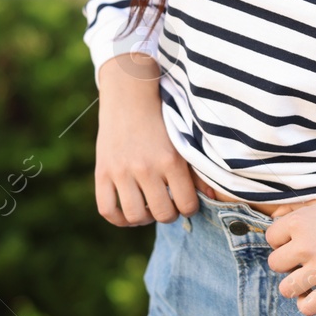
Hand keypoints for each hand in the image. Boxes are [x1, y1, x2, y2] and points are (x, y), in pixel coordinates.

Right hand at [93, 53, 199, 226]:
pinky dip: (118, 218)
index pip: (187, 205)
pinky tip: (127, 211)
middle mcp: (146, 167)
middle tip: (166, 204)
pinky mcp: (102, 172)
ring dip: (144, 218)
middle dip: (168, 214)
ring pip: (135, 217)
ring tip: (147, 207)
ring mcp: (121, 171)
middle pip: (163, 214)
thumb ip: (197, 171)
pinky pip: (107, 210)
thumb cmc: (161, 121)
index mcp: (171, 159)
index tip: (184, 201)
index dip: (188, 208)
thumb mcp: (182, 141)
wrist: (128, 96)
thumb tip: (213, 198)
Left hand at [263, 178, 315, 315]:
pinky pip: (306, 307)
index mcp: (300, 222)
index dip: (284, 242)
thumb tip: (273, 219)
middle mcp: (306, 245)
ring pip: (286, 288)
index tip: (299, 243)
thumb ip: (296, 210)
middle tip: (308, 259)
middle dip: (289, 263)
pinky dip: (307, 303)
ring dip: (296, 285)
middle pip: (275, 264)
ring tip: (310, 278)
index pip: (271, 239)